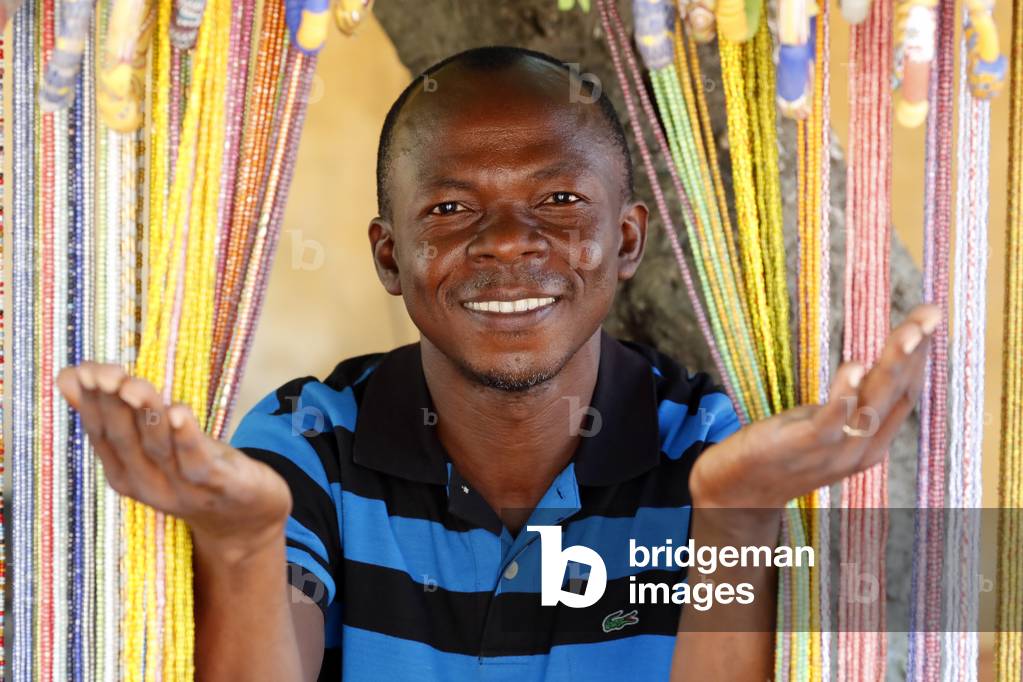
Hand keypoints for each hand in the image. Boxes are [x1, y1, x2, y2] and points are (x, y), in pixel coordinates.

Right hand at [56, 363, 291, 563]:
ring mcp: (183, 489)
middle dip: (113, 405)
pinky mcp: (219, 485)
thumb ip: (115, 412)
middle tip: (105, 375)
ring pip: (159, 448)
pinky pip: (198, 463)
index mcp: (125, 473)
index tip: (82, 370)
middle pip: (125, 440)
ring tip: (135, 387)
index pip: (101, 434)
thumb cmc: (191, 468)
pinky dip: (187, 438)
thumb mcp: (151, 441)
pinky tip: (180, 412)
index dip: (90, 403)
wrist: (246, 518)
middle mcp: (148, 484)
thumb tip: (70, 376)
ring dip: (146, 415)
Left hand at [690, 303, 939, 510]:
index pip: (904, 393)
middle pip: (895, 393)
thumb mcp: (825, 423)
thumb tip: (871, 367)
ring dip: (891, 365)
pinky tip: (856, 366)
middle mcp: (862, 447)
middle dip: (914, 351)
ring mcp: (834, 449)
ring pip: (871, 403)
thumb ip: (851, 402)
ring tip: (908, 334)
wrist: (738, 493)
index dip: (919, 356)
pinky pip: (831, 419)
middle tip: (930, 314)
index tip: (929, 317)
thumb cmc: (782, 451)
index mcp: (871, 440)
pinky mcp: (804, 445)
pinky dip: (846, 392)